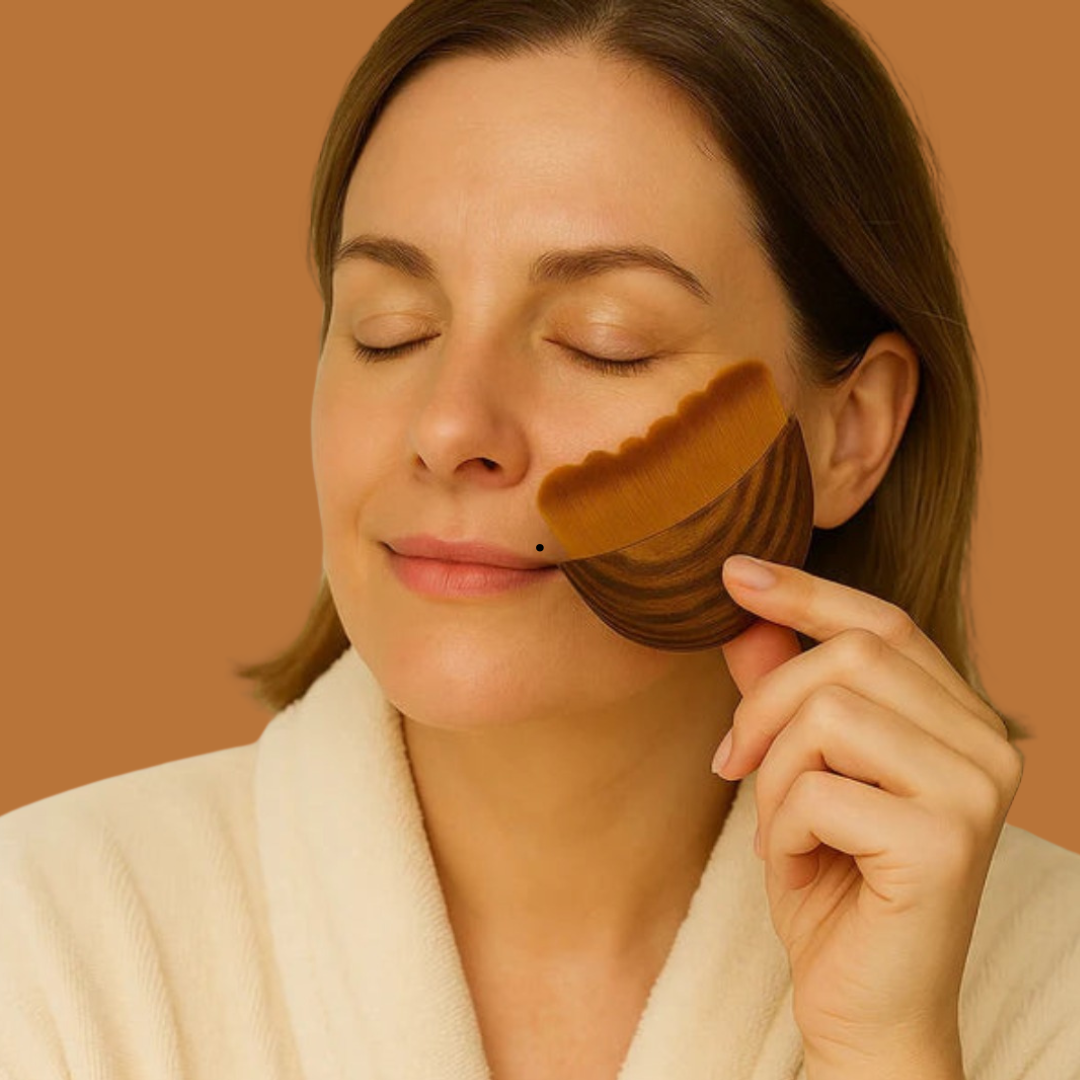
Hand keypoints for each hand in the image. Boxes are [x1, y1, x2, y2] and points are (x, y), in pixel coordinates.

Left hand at [714, 554, 1021, 1079]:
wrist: (863, 1005)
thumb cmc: (831, 882)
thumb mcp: (793, 773)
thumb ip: (780, 692)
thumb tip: (746, 612)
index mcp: (960, 719)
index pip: (885, 622)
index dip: (806, 591)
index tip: (733, 572)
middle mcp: (988, 745)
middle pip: (849, 657)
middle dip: (765, 703)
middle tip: (730, 762)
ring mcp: (974, 792)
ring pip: (828, 716)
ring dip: (772, 774)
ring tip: (776, 827)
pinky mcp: (944, 843)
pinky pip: (817, 792)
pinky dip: (779, 828)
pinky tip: (795, 864)